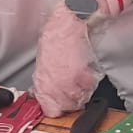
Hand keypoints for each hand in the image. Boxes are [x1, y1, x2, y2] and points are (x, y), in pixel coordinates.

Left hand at [32, 1, 97, 116]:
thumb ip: (47, 78)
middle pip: (67, 107)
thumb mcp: (44, 59)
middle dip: (72, 100)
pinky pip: (89, 86)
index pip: (49, 109)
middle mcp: (52, 84)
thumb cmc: (57, 35)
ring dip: (82, 91)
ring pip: (80, 99)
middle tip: (73, 88)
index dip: (57, 108)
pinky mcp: (80, 75)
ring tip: (80, 78)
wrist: (69, 22)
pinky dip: (90, 80)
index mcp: (42, 81)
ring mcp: (66, 82)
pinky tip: (85, 70)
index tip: (61, 104)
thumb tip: (50, 90)